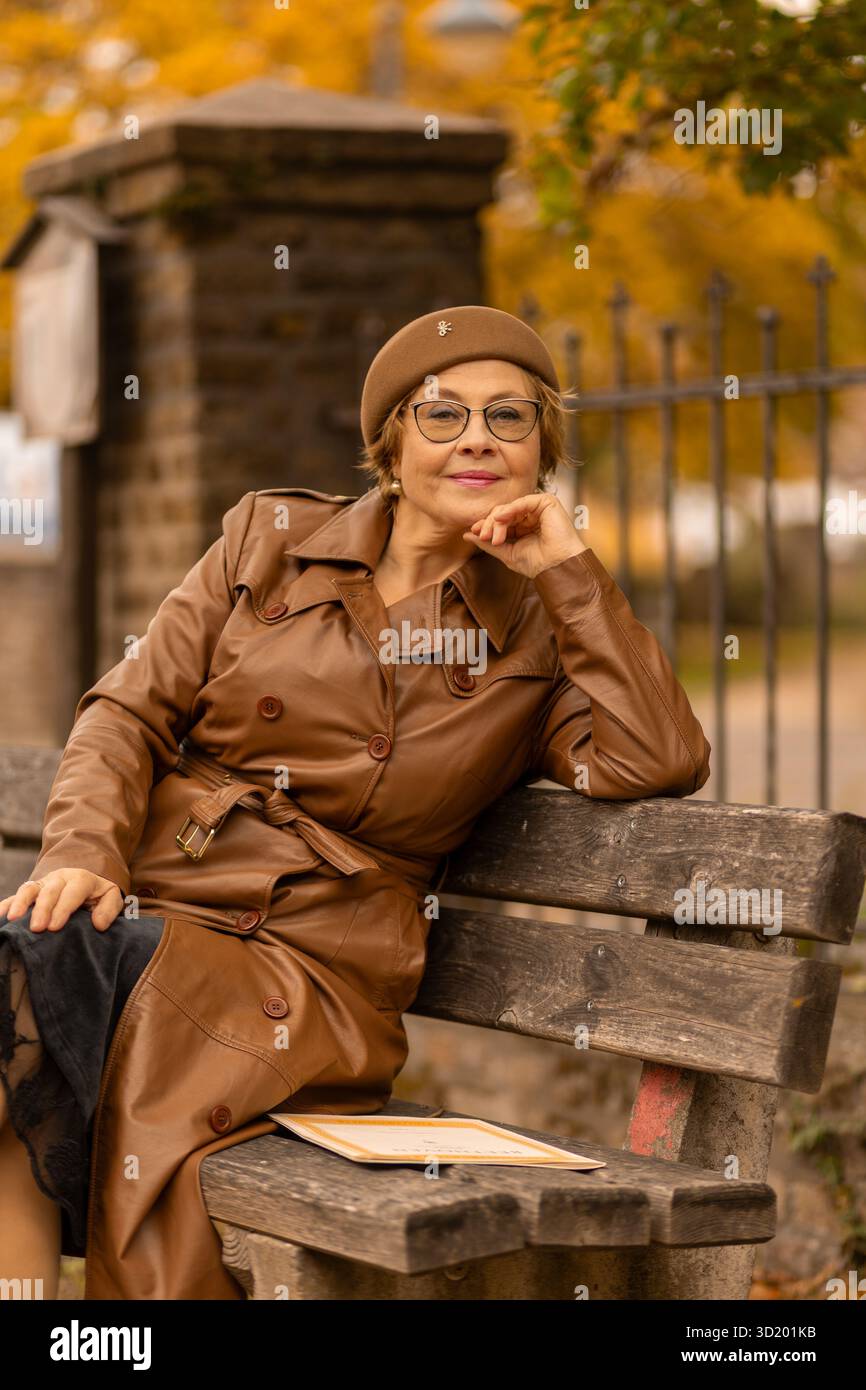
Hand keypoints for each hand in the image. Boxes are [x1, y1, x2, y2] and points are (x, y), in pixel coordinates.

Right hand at [0, 870, 123, 933]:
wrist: (85, 882)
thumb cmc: (97, 895)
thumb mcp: (110, 897)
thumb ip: (109, 909)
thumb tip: (98, 924)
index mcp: (81, 879)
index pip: (72, 892)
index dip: (63, 908)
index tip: (55, 927)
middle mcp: (60, 878)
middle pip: (49, 891)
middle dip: (42, 909)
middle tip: (37, 928)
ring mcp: (42, 883)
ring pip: (29, 889)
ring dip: (20, 903)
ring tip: (12, 920)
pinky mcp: (31, 891)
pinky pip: (15, 895)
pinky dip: (7, 904)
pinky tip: (1, 916)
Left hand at [462, 493, 587, 579]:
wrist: (557, 567)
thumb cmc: (537, 563)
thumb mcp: (507, 552)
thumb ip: (488, 543)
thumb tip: (466, 534)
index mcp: (523, 526)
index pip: (500, 520)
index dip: (487, 525)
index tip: (475, 532)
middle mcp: (531, 515)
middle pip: (503, 512)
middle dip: (490, 524)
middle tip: (484, 537)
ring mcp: (539, 508)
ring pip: (510, 507)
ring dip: (498, 521)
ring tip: (495, 537)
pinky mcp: (547, 502)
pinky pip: (523, 501)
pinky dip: (510, 509)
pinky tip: (501, 519)